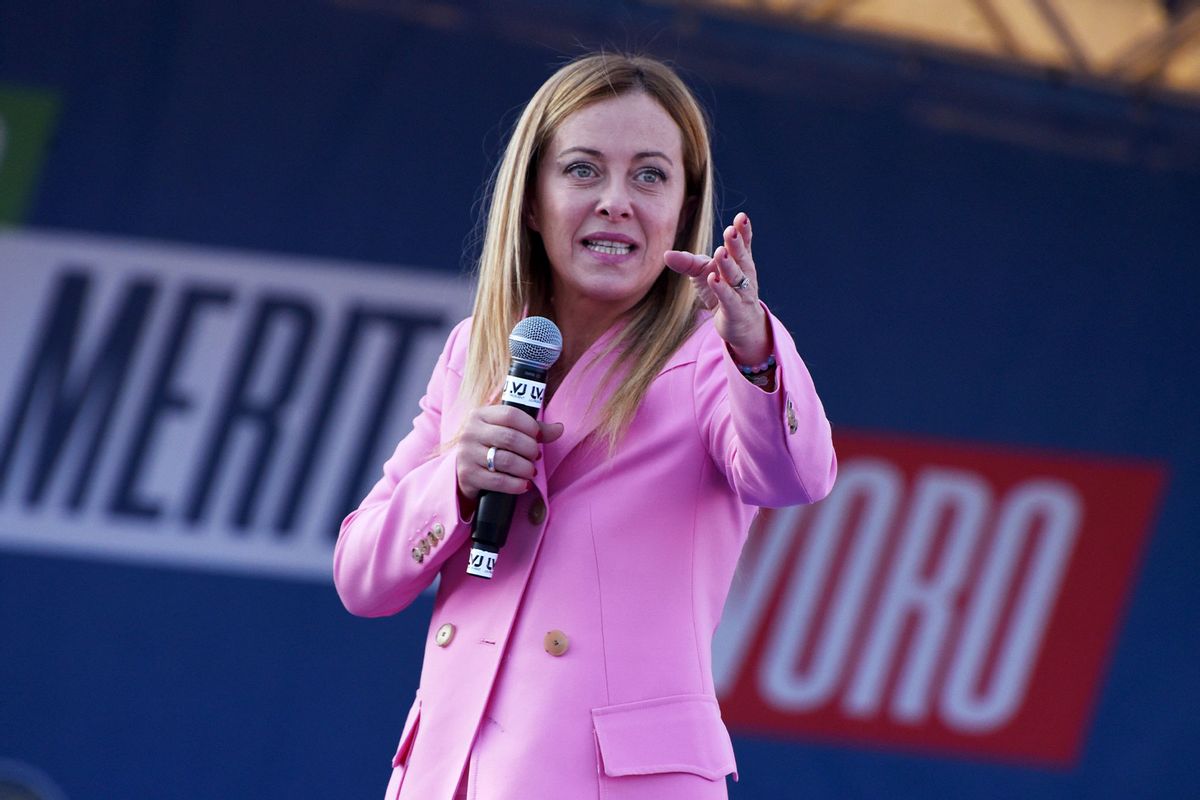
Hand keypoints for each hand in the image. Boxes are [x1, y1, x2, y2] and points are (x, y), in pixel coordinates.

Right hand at [455, 404, 564, 509]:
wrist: (463, 470)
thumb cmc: (490, 447)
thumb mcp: (506, 432)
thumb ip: (533, 429)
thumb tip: (559, 428)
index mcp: (480, 415)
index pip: (510, 414)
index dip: (530, 426)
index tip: (538, 437)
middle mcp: (470, 432)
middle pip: (510, 438)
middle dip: (530, 449)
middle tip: (536, 456)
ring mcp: (466, 454)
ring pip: (506, 460)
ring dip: (526, 468)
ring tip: (531, 471)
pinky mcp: (467, 475)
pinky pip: (499, 481)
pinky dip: (516, 484)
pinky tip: (524, 485)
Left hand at [664, 212, 770, 363]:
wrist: (739, 325)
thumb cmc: (722, 293)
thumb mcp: (703, 274)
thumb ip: (687, 262)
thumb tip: (666, 254)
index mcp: (740, 263)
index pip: (743, 245)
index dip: (744, 232)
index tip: (742, 217)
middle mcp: (745, 276)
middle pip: (741, 257)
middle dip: (736, 243)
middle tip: (731, 229)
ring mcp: (742, 294)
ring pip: (737, 277)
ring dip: (728, 264)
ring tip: (720, 251)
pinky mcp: (735, 311)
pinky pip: (728, 299)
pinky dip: (721, 289)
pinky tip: (713, 278)